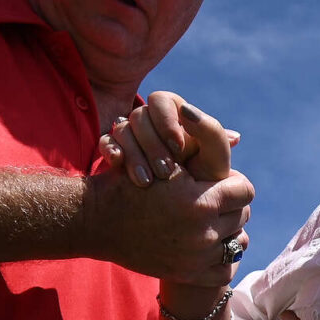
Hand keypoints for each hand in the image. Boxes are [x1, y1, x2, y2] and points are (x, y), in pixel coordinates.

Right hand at [84, 94, 253, 285]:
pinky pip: (223, 272)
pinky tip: (212, 248)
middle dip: (231, 206)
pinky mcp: (187, 274)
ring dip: (228, 231)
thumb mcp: (167, 164)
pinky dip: (222, 260)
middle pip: (242, 216)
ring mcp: (196, 257)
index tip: (224, 183)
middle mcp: (204, 232)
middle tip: (216, 202)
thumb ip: (201, 153)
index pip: (245, 191)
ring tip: (213, 222)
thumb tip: (238, 138)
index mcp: (202, 202)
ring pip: (236, 243)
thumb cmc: (131, 183)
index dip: (235, 184)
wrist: (98, 221)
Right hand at [102, 90, 244, 184]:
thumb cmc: (202, 188)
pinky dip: (112, 152)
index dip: (166, 121)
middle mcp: (153, 123)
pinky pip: (106, 142)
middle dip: (152, 144)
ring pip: (122, 127)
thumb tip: (197, 114)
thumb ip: (213, 134)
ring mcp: (132, 137)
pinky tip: (119, 165)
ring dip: (135, 154)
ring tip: (146, 182)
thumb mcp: (213, 164)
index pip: (161, 100)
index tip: (177, 148)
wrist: (172, 219)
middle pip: (140, 114)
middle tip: (165, 172)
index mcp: (177, 117)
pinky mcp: (116, 152)